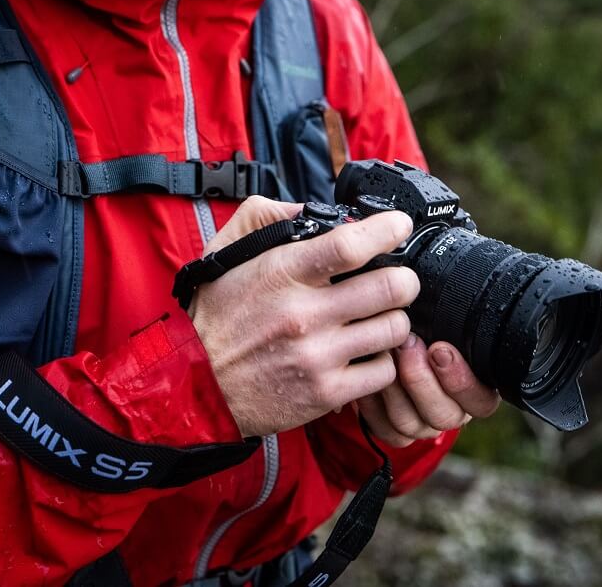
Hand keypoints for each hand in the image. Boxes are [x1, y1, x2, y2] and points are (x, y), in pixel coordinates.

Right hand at [191, 196, 420, 437]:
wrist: (196, 385)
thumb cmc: (216, 317)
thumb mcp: (226, 254)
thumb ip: (266, 217)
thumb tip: (311, 210)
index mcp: (282, 273)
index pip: (350, 244)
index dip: (386, 230)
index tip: (398, 226)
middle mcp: (303, 314)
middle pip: (390, 287)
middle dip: (404, 278)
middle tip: (399, 279)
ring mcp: (317, 356)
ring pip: (395, 329)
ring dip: (394, 319)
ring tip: (380, 317)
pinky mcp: (326, 393)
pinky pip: (384, 371)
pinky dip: (383, 360)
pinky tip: (366, 352)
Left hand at [357, 336, 499, 446]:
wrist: (393, 340)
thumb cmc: (428, 329)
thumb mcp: (444, 324)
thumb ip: (451, 324)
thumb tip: (450, 304)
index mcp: (476, 391)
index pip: (480, 401)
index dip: (460, 379)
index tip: (440, 348)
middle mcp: (451, 412)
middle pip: (444, 416)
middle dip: (422, 381)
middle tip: (406, 344)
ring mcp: (421, 425)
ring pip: (411, 424)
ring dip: (394, 389)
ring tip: (384, 354)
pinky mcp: (392, 430)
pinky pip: (383, 428)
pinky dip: (372, 403)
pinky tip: (365, 375)